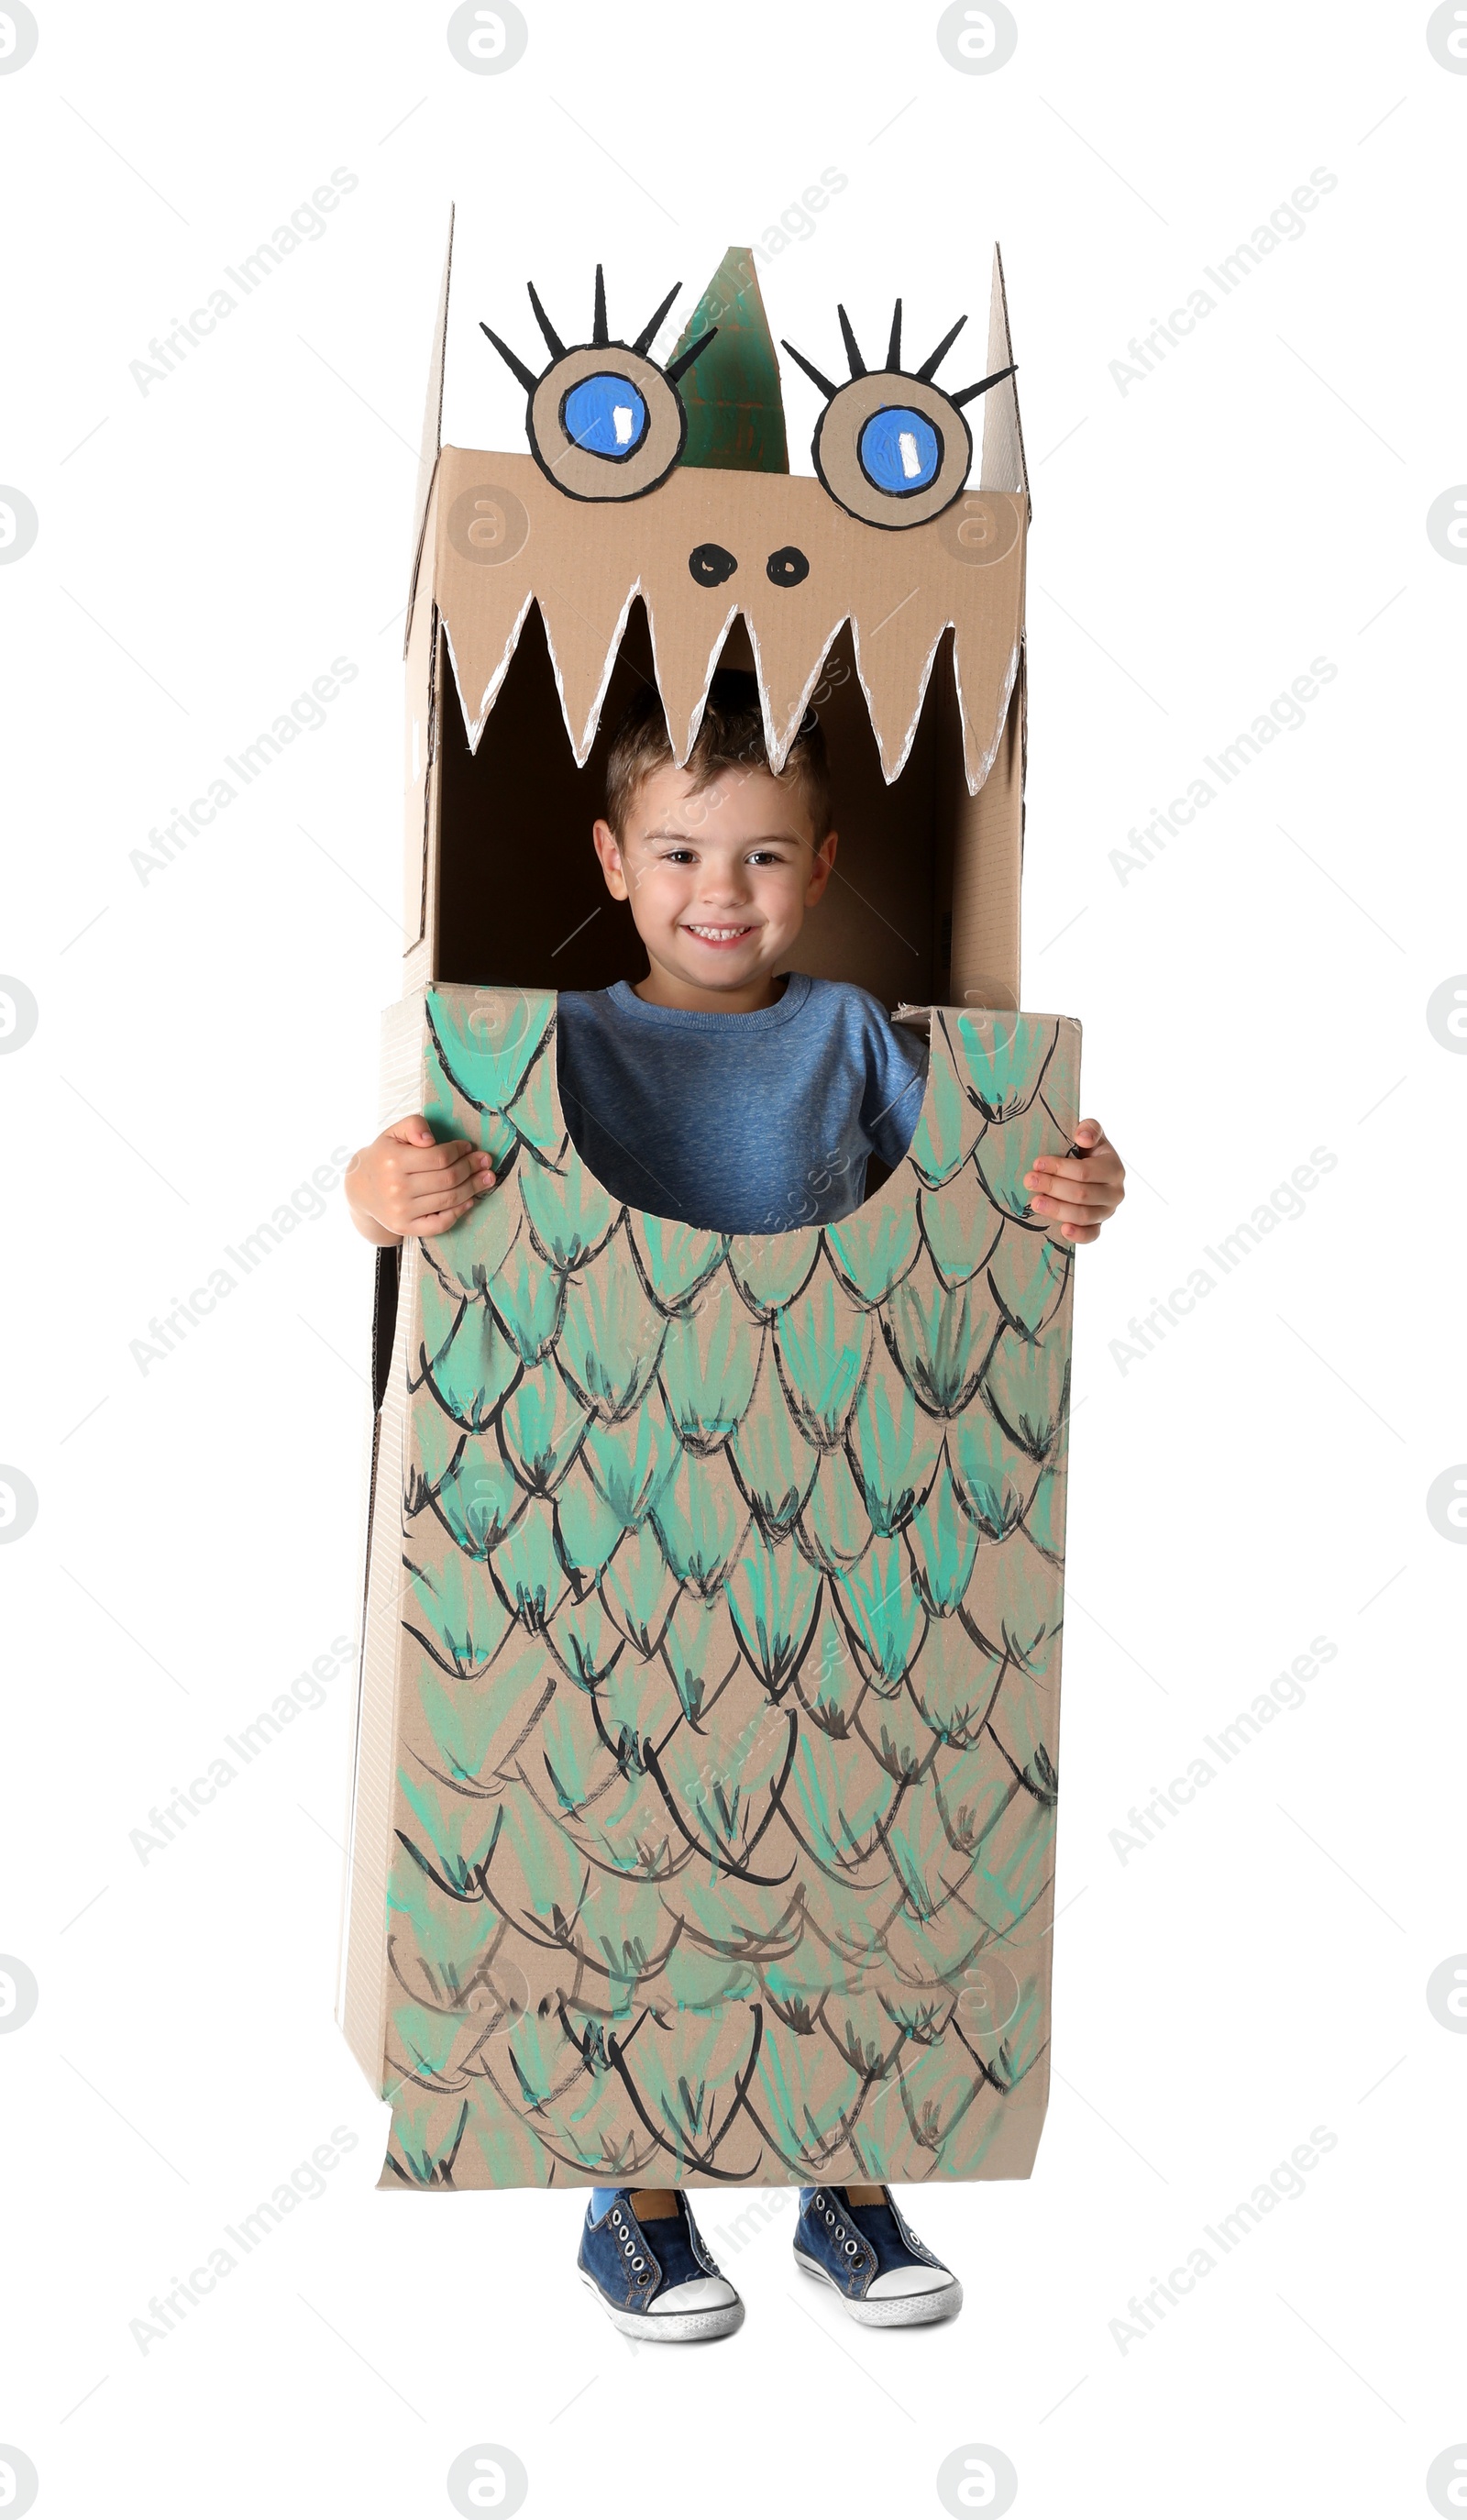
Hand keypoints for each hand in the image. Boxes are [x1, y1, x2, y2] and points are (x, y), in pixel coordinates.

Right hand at [344, 1115, 496, 1244]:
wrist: (361, 1189)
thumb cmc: (384, 1156)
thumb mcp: (393, 1133)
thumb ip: (414, 1126)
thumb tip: (431, 1140)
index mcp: (394, 1161)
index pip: (439, 1157)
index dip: (460, 1151)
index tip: (469, 1147)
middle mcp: (397, 1188)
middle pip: (448, 1179)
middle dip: (472, 1169)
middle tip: (486, 1162)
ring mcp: (401, 1211)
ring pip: (449, 1200)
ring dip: (473, 1188)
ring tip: (487, 1178)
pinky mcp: (405, 1228)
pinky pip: (440, 1224)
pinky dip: (459, 1213)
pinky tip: (470, 1200)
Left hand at [1024, 1118, 1124, 1244]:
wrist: (1089, 1170)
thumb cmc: (1086, 1151)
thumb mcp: (1090, 1135)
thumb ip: (1090, 1129)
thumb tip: (1082, 1138)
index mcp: (1114, 1168)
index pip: (1085, 1172)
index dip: (1060, 1168)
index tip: (1037, 1163)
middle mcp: (1115, 1192)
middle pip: (1082, 1194)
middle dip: (1053, 1187)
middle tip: (1029, 1181)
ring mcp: (1107, 1212)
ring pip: (1083, 1215)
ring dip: (1057, 1209)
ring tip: (1035, 1203)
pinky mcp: (1098, 1226)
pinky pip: (1091, 1235)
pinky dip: (1078, 1235)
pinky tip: (1063, 1230)